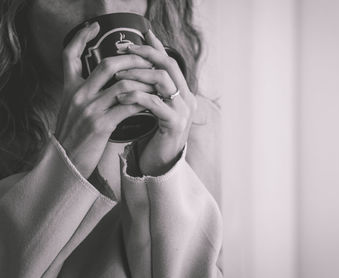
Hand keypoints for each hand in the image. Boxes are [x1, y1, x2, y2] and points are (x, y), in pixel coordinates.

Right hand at [55, 22, 154, 177]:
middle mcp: (78, 95)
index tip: (95, 27)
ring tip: (156, 83)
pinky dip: (143, 103)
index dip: (80, 37)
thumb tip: (108, 81)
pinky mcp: (101, 125)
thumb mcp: (72, 109)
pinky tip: (152, 103)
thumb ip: (85, 92)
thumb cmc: (74, 135)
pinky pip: (129, 107)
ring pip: (123, 84)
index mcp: (70, 88)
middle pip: (107, 64)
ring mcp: (90, 109)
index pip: (69, 55)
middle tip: (148, 60)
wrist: (66, 163)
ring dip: (144, 82)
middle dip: (132, 59)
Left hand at [115, 30, 197, 175]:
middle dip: (143, 54)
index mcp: (183, 91)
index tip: (130, 41)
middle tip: (121, 51)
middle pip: (168, 64)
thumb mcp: (153, 106)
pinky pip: (154, 102)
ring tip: (118, 76)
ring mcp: (183, 110)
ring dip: (137, 74)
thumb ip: (150, 87)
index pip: (169, 61)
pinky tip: (121, 97)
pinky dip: (135, 96)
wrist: (160, 163)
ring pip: (162, 80)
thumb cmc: (154, 134)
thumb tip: (136, 66)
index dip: (152, 47)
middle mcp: (187, 98)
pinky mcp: (175, 123)